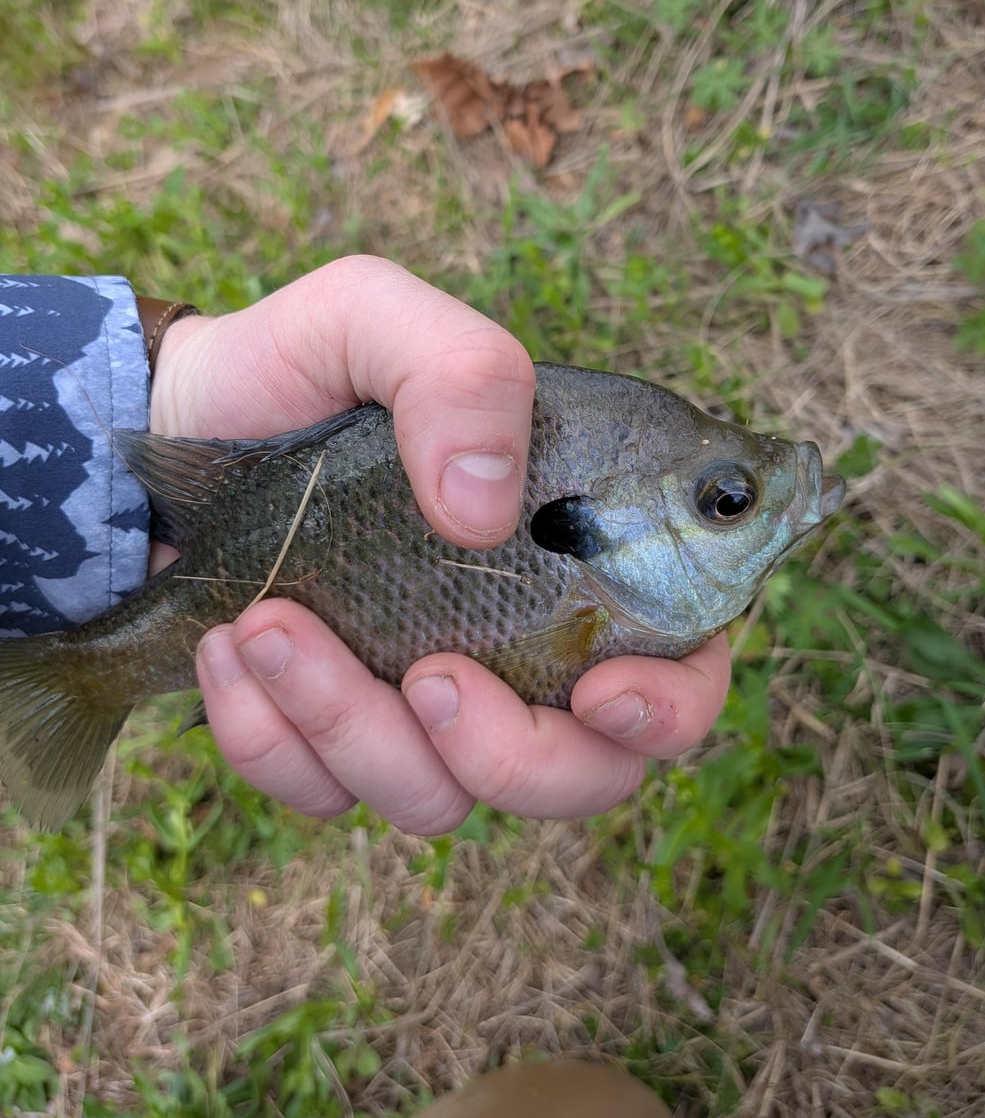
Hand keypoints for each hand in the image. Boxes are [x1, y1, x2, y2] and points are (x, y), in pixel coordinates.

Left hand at [151, 256, 730, 833]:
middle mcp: (519, 651)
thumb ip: (460, 370)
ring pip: (439, 801)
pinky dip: (272, 739)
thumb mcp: (373, 317)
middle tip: (424, 675)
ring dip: (351, 726)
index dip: (669, 708)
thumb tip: (485, 510)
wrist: (172, 425)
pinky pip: (324, 796)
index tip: (599, 691)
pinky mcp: (334, 745)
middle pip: (581, 776)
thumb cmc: (294, 371)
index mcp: (574, 557)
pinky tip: (229, 645)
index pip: (680, 668)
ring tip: (268, 623)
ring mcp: (425, 711)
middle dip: (507, 756)